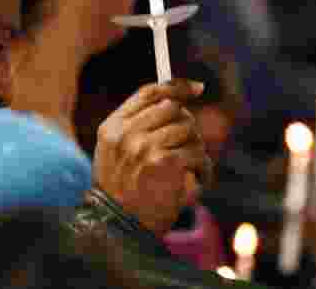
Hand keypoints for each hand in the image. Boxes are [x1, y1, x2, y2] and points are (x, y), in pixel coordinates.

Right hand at [92, 79, 212, 235]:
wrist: (120, 230)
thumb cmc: (124, 192)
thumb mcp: (115, 154)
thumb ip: (136, 126)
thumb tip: (179, 100)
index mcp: (112, 127)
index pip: (149, 93)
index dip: (176, 86)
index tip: (197, 88)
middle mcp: (127, 133)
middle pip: (173, 108)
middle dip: (187, 126)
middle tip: (189, 147)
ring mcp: (145, 146)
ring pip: (189, 130)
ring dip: (196, 150)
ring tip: (190, 169)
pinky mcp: (166, 162)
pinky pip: (197, 154)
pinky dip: (202, 169)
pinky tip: (195, 182)